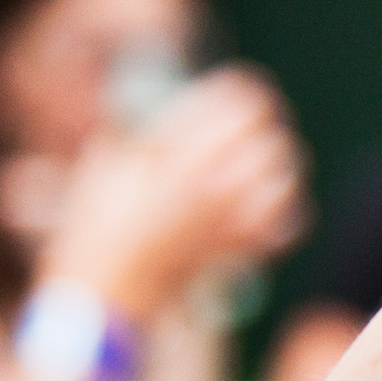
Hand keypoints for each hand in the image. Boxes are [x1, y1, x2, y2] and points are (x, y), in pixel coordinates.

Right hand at [46, 68, 305, 317]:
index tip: (233, 88)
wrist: (105, 293)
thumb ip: (139, 124)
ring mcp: (235, 221)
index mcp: (190, 155)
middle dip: (261, 123)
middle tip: (248, 119)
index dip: (241, 89)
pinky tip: (266, 197)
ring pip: (285, 176)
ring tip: (260, 155)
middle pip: (273, 136)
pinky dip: (281, 204)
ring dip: (276, 161)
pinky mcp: (238, 250)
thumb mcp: (107, 160)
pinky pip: (283, 220)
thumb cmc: (96, 225)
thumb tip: (155, 102)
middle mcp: (222, 186)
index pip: (245, 103)